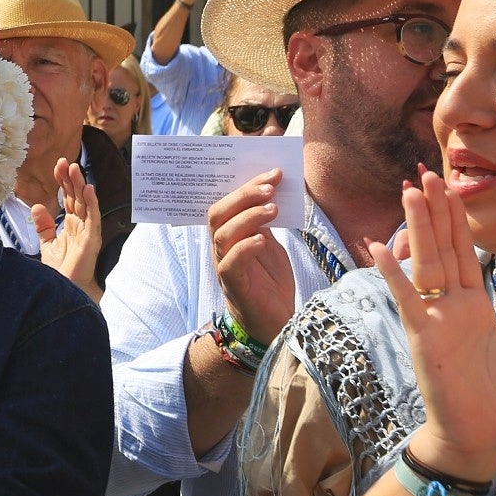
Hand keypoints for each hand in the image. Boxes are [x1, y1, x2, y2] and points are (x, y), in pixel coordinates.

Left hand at [34, 158, 100, 293]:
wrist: (63, 289)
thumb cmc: (60, 270)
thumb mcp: (47, 244)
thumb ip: (43, 226)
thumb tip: (37, 207)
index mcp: (72, 224)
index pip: (68, 197)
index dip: (64, 181)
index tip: (57, 165)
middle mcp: (81, 225)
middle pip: (77, 197)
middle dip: (71, 179)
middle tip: (65, 161)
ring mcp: (88, 232)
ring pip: (86, 204)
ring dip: (81, 186)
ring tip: (76, 169)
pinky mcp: (91, 240)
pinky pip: (93, 219)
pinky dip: (92, 203)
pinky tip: (89, 190)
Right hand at [210, 170, 295, 342]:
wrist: (276, 323)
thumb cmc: (270, 282)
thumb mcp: (269, 245)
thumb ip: (263, 223)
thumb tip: (270, 191)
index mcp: (229, 235)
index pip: (226, 203)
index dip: (246, 185)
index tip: (274, 172)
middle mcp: (221, 249)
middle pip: (219, 214)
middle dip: (244, 196)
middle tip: (271, 185)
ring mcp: (225, 267)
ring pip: (223, 235)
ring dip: (248, 217)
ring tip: (274, 208)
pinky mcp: (234, 286)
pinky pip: (231, 264)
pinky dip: (245, 247)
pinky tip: (262, 238)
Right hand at [371, 169, 495, 482]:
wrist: (483, 442)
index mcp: (475, 308)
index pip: (465, 253)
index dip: (458, 220)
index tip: (450, 186)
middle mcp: (451, 307)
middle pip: (442, 248)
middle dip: (435, 210)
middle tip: (426, 171)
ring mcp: (434, 319)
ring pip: (427, 262)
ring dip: (418, 226)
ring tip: (410, 190)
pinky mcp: (423, 337)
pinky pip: (407, 298)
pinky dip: (393, 273)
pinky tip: (380, 245)